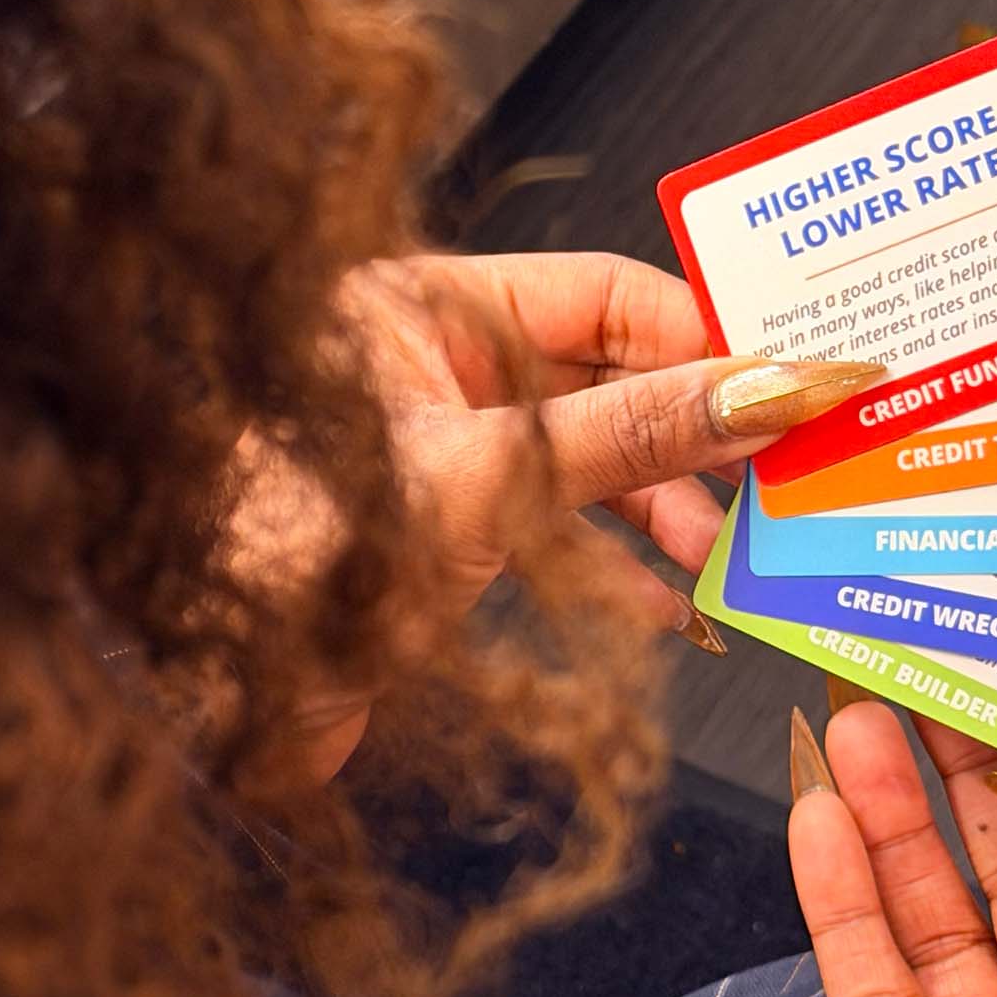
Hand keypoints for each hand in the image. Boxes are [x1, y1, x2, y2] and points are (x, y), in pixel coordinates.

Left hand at [234, 252, 879, 776]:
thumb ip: (633, 435)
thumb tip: (764, 387)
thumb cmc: (292, 560)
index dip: (707, 337)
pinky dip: (618, 565)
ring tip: (732, 555)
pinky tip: (675, 607)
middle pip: (607, 377)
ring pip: (589, 461)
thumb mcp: (493, 479)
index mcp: (421, 305)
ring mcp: (437, 454)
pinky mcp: (438, 536)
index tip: (797, 379)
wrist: (198, 702)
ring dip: (667, 509)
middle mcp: (430, 366)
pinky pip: (555, 531)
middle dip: (697, 432)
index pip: (603, 294)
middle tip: (783, 476)